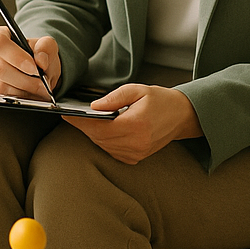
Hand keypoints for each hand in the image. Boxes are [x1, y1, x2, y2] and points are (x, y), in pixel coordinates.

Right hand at [0, 26, 60, 100]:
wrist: (33, 68)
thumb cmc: (35, 54)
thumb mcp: (46, 45)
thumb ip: (46, 47)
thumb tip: (41, 60)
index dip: (16, 57)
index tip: (34, 68)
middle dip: (25, 80)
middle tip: (42, 84)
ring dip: (23, 91)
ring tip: (38, 90)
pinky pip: (0, 96)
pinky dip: (18, 98)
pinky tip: (28, 94)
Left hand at [65, 84, 201, 163]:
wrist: (182, 116)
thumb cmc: (161, 100)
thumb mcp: (137, 90)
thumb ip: (113, 98)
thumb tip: (93, 107)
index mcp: (136, 125)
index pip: (100, 127)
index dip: (81, 122)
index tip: (67, 115)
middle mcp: (137, 143)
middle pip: (99, 138)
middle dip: (84, 127)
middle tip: (73, 116)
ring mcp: (137, 153)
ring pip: (104, 146)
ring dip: (93, 134)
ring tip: (85, 122)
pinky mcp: (137, 158)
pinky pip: (112, 151)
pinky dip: (104, 142)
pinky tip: (102, 131)